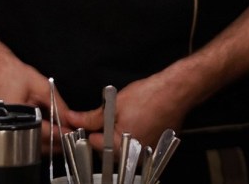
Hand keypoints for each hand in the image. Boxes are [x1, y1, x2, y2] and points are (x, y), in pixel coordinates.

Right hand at [0, 57, 72, 154]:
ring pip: (31, 146)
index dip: (59, 133)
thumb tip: (69, 120)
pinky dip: (38, 139)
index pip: (41, 132)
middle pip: (37, 144)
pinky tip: (47, 131)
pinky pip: (25, 141)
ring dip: (47, 142)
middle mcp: (6, 127)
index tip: (72, 133)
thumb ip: (57, 104)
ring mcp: (5, 132)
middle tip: (69, 134)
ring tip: (60, 132)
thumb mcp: (41, 85)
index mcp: (14, 113)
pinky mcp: (7, 132)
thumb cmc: (12, 74)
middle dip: (55, 141)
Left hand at [66, 71, 187, 151]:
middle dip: (101, 133)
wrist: (174, 92)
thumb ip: (91, 117)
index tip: (84, 122)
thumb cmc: (149, 97)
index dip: (86, 131)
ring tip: (121, 116)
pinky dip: (128, 134)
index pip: (93, 146)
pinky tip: (132, 120)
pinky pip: (133, 145)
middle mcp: (134, 155)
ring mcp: (144, 153)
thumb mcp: (112, 105)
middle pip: (106, 150)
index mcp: (121, 146)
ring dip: (115, 134)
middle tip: (105, 115)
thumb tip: (73, 120)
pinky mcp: (152, 148)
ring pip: (120, 147)